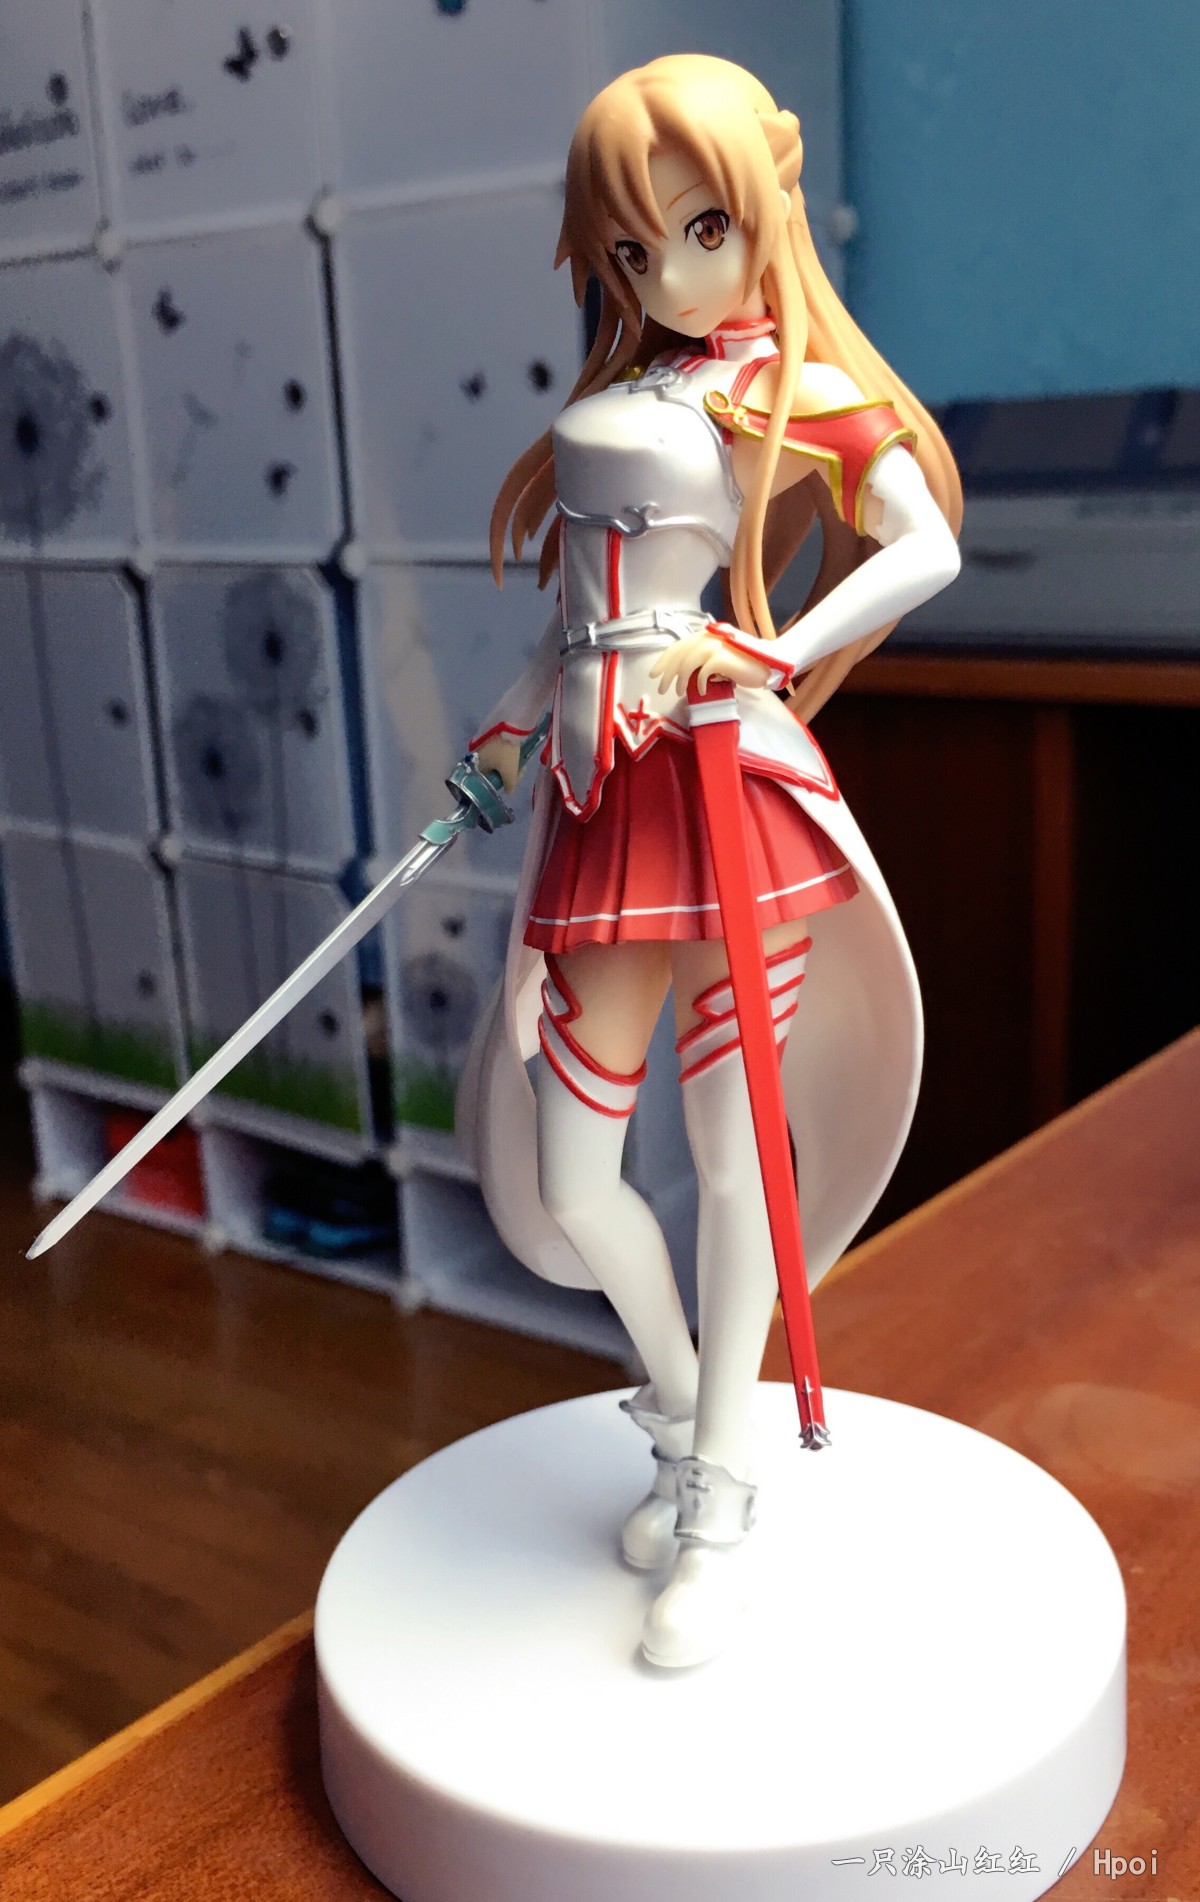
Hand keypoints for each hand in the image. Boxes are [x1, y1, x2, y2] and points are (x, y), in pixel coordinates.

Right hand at [474, 733, 522, 793]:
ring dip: (510, 761)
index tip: (514, 778)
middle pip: (493, 768)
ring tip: (522, 759)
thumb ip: (509, 785)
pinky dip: (507, 750)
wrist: (509, 724)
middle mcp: (475, 753)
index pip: (487, 779)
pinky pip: (498, 747)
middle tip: (521, 769)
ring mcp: (481, 741)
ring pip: (497, 757)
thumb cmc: (506, 752)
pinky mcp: (489, 732)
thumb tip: (508, 791)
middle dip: (508, 771)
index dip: (502, 781)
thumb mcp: (510, 772)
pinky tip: (516, 749)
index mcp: (476, 763)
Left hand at [649, 629, 773, 696]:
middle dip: (666, 672)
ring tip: (677, 692)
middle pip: (679, 653)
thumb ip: (704, 658)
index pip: (679, 646)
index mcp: (707, 634)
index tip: (655, 674)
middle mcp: (710, 636)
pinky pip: (703, 671)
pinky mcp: (723, 657)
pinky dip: (697, 682)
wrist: (771, 663)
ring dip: (679, 679)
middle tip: (660, 688)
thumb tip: (683, 672)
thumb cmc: (747, 663)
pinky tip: (699, 691)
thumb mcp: (721, 656)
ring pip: (687, 661)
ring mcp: (717, 645)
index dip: (664, 660)